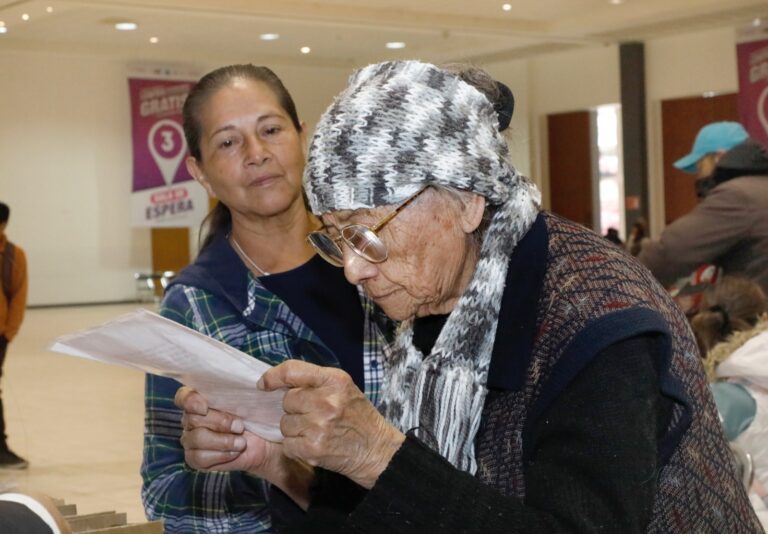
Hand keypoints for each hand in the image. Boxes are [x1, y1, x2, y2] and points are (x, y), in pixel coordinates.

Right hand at [175, 387, 315, 508]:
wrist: (265, 442)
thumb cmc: (255, 416)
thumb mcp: (250, 398)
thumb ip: (239, 388)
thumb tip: (247, 381)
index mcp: (200, 400)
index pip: (183, 396)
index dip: (190, 400)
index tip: (205, 406)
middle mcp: (191, 419)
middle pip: (192, 419)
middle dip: (220, 422)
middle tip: (240, 427)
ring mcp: (190, 439)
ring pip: (196, 438)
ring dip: (223, 441)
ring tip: (241, 442)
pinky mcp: (195, 458)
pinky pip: (199, 457)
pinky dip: (221, 455)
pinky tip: (234, 452)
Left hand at [259, 360, 404, 488]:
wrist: (376, 449)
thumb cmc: (357, 416)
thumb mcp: (344, 388)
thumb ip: (316, 382)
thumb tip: (279, 382)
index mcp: (334, 380)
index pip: (292, 370)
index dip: (272, 376)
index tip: (264, 384)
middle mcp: (326, 401)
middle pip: (287, 401)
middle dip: (295, 409)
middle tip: (313, 415)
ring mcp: (319, 426)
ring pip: (285, 424)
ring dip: (295, 429)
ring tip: (316, 431)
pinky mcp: (313, 448)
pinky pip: (287, 444)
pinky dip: (295, 447)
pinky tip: (312, 445)